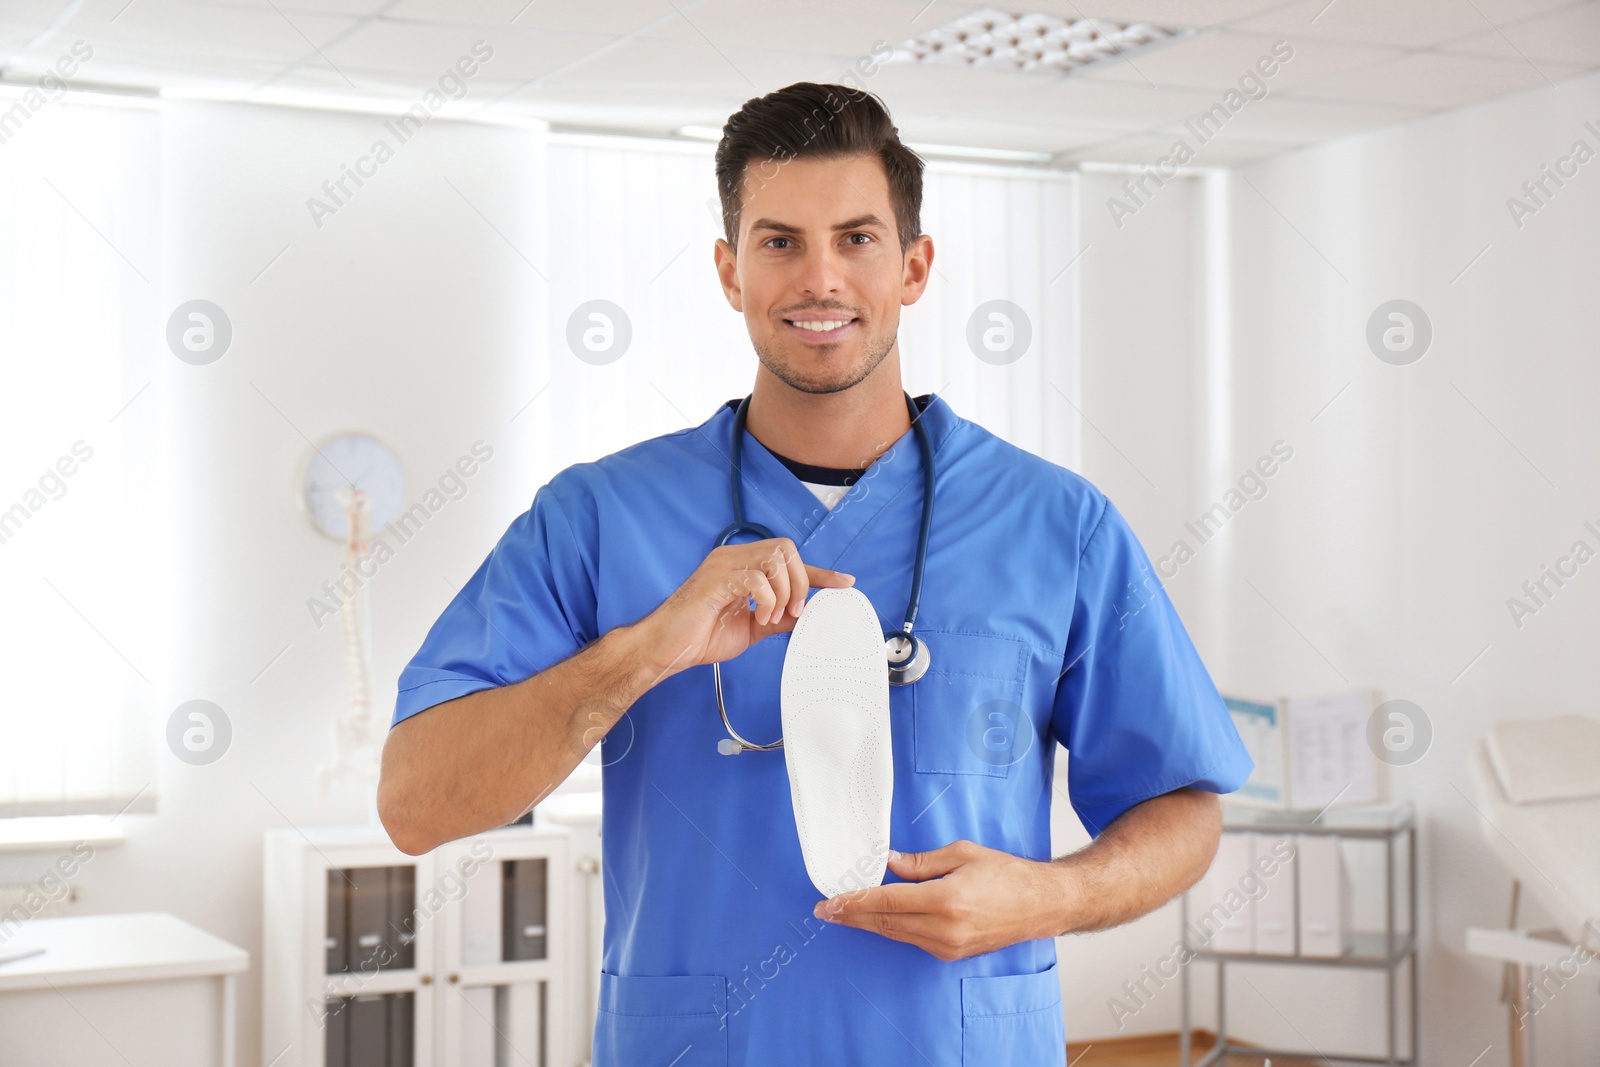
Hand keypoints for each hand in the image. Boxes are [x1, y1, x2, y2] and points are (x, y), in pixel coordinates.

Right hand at [637, 538, 853, 679]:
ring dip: (784, 592)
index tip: (845, 583)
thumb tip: (809, 611)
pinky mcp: (716, 579)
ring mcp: (723, 565)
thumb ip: (780, 615)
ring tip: (772, 617)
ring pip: (774, 559)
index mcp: (742, 566)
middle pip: (786, 550)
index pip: (788, 559)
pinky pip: (755, 578)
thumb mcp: (753, 627)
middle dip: (800, 582)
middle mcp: (733, 557)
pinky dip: (767, 600)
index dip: (820, 572)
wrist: (668, 649)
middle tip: (794, 611)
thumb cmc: (701, 635)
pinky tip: (758, 617)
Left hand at [812, 840, 1068, 960]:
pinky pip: (913, 939)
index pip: (887, 901)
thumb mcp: (962, 854)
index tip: (831, 901)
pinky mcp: (951, 953)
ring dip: (868, 923)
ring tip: (844, 913)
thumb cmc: (1006, 874)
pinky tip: (878, 918)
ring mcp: (948, 945)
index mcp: (946, 900)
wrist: (1040, 905)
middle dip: (852, 915)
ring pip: (896, 933)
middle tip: (825, 910)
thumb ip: (922, 862)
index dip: (855, 901)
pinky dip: (892, 928)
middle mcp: (944, 928)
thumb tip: (889, 863)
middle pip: (885, 921)